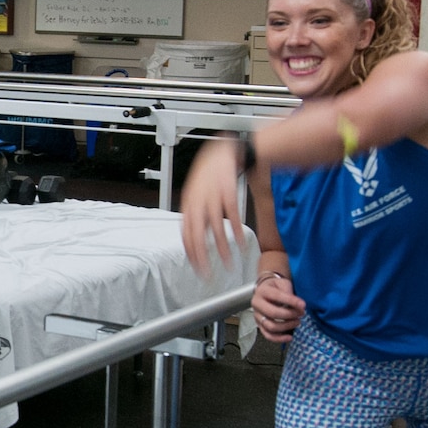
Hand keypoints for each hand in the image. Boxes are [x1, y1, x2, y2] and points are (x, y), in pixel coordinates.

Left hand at [178, 138, 245, 274]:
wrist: (222, 153)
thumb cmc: (208, 177)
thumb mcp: (195, 197)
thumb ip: (194, 217)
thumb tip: (194, 239)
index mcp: (188, 207)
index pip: (186, 236)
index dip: (191, 254)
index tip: (197, 268)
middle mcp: (198, 204)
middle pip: (197, 236)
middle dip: (202, 258)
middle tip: (207, 274)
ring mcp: (213, 198)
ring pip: (216, 229)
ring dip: (222, 249)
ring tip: (228, 264)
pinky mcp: (229, 193)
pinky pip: (233, 216)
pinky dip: (238, 232)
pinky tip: (241, 244)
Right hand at [253, 272, 304, 343]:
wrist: (267, 290)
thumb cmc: (276, 287)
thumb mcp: (282, 283)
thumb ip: (288, 291)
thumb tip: (297, 305)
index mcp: (262, 291)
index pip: (277, 296)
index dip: (291, 301)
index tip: (303, 305)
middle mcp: (257, 304)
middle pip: (273, 313)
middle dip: (290, 315)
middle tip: (301, 313)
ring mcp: (258, 316)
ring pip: (271, 326)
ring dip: (287, 326)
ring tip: (297, 322)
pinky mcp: (260, 325)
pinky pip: (268, 335)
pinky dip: (279, 338)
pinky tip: (290, 337)